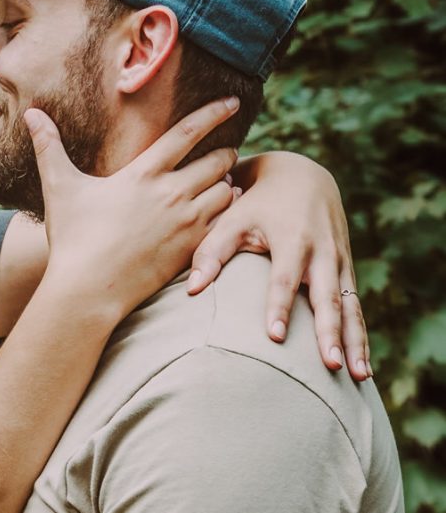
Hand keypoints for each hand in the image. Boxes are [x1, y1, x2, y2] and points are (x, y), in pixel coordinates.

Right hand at [25, 97, 238, 317]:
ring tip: (221, 183)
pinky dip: (229, 213)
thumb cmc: (72, 237)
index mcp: (143, 173)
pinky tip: (222, 213)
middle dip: (224, 153)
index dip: (214, 113)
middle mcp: (171, 194)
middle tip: (222, 153)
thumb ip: (49, 147)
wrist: (88, 289)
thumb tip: (30, 114)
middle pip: (217, 161)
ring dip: (228, 184)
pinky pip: (227, 223)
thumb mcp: (59, 188)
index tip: (232, 102)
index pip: (188, 133)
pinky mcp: (192, 249)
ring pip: (227, 192)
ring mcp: (185, 223)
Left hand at [187, 151, 368, 380]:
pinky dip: (360, 335)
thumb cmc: (256, 202)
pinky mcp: (346, 271)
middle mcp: (322, 252)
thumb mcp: (231, 218)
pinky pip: (357, 307)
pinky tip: (362, 367)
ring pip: (351, 307)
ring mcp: (339, 262)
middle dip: (330, 333)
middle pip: (327, 298)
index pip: (284, 278)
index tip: (276, 337)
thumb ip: (210, 253)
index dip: (280, 307)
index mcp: (292, 239)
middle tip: (329, 365)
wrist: (302, 176)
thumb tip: (190, 291)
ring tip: (360, 377)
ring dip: (355, 342)